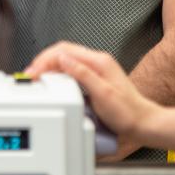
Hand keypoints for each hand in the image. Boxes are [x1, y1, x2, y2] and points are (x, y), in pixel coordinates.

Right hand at [24, 42, 162, 146]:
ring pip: (65, 59)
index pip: (64, 50)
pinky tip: (53, 81)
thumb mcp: (103, 93)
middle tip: (31, 74)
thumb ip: (82, 74)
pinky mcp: (93, 78)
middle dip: (43, 60)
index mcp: (98, 61)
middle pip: (62, 51)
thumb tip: (63, 59)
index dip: (45, 59)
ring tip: (38, 76)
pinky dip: (57, 72)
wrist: (142, 124)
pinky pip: (70, 68)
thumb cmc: (127, 113)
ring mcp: (95, 69)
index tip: (34, 72)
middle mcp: (97, 62)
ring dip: (49, 65)